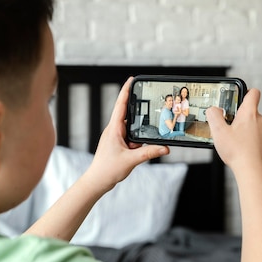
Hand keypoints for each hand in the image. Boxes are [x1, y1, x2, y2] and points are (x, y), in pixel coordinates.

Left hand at [87, 77, 169, 191]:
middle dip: (138, 113)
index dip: (126, 91)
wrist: (97, 181)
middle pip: (127, 114)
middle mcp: (113, 130)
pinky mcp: (118, 144)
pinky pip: (131, 138)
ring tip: (140, 143)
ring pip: (131, 129)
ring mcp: (115, 137)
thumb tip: (165, 148)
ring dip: (139, 134)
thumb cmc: (107, 170)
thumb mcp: (131, 160)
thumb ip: (149, 152)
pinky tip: (140, 149)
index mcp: (114, 129)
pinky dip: (137, 141)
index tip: (131, 80)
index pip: (121, 105)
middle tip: (148, 107)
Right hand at [206, 89, 261, 171]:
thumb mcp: (218, 132)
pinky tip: (245, 153)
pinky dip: (253, 144)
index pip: (253, 93)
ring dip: (247, 133)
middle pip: (252, 113)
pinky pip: (261, 141)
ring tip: (236, 144)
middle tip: (230, 129)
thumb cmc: (237, 152)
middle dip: (241, 119)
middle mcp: (261, 121)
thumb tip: (214, 110)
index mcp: (249, 114)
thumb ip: (213, 116)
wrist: (253, 171)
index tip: (240, 98)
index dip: (247, 92)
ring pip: (256, 128)